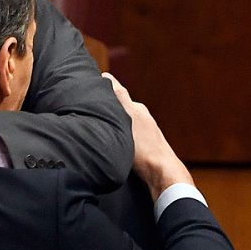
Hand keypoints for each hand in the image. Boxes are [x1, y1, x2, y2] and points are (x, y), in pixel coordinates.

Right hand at [104, 73, 190, 199]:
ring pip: (122, 121)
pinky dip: (116, 133)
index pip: (118, 93)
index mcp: (137, 109)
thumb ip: (119, 98)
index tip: (93, 82)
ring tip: (97, 123)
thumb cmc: (144, 147)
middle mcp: (142, 117)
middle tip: (90, 105)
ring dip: (111, 121)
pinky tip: (111, 141)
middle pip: (120, 107)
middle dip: (107, 105)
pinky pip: (126, 134)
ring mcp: (144, 132)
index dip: (105, 88)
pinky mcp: (143, 146)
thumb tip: (107, 78)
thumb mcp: (126, 119)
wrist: (160, 171)